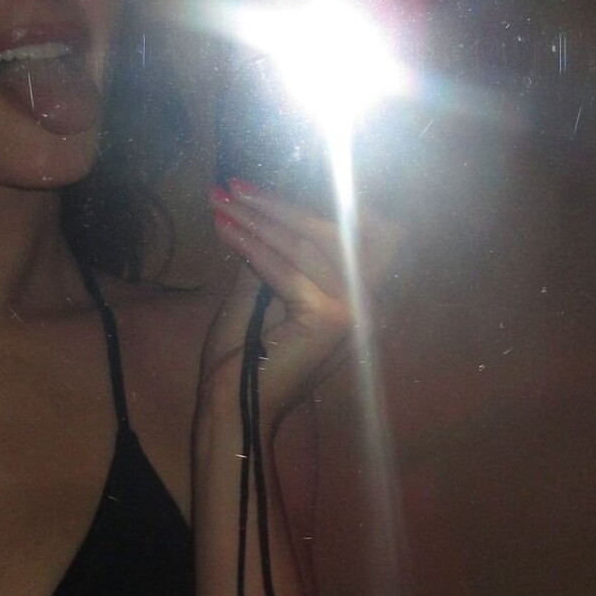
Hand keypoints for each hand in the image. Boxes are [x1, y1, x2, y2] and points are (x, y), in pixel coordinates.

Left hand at [201, 180, 403, 425]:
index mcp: (363, 300)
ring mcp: (357, 313)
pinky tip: (225, 229)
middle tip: (235, 187)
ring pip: (307, 246)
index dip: (311, 205)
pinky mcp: (331, 320)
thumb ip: (275, 253)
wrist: (235, 408)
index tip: (259, 189)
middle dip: (282, 205)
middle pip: (338, 230)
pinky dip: (252, 246)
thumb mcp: (264, 292)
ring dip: (259, 220)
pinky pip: (287, 269)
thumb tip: (263, 206)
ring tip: (222, 202)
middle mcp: (372, 306)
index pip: (356, 232)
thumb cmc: (245, 357)